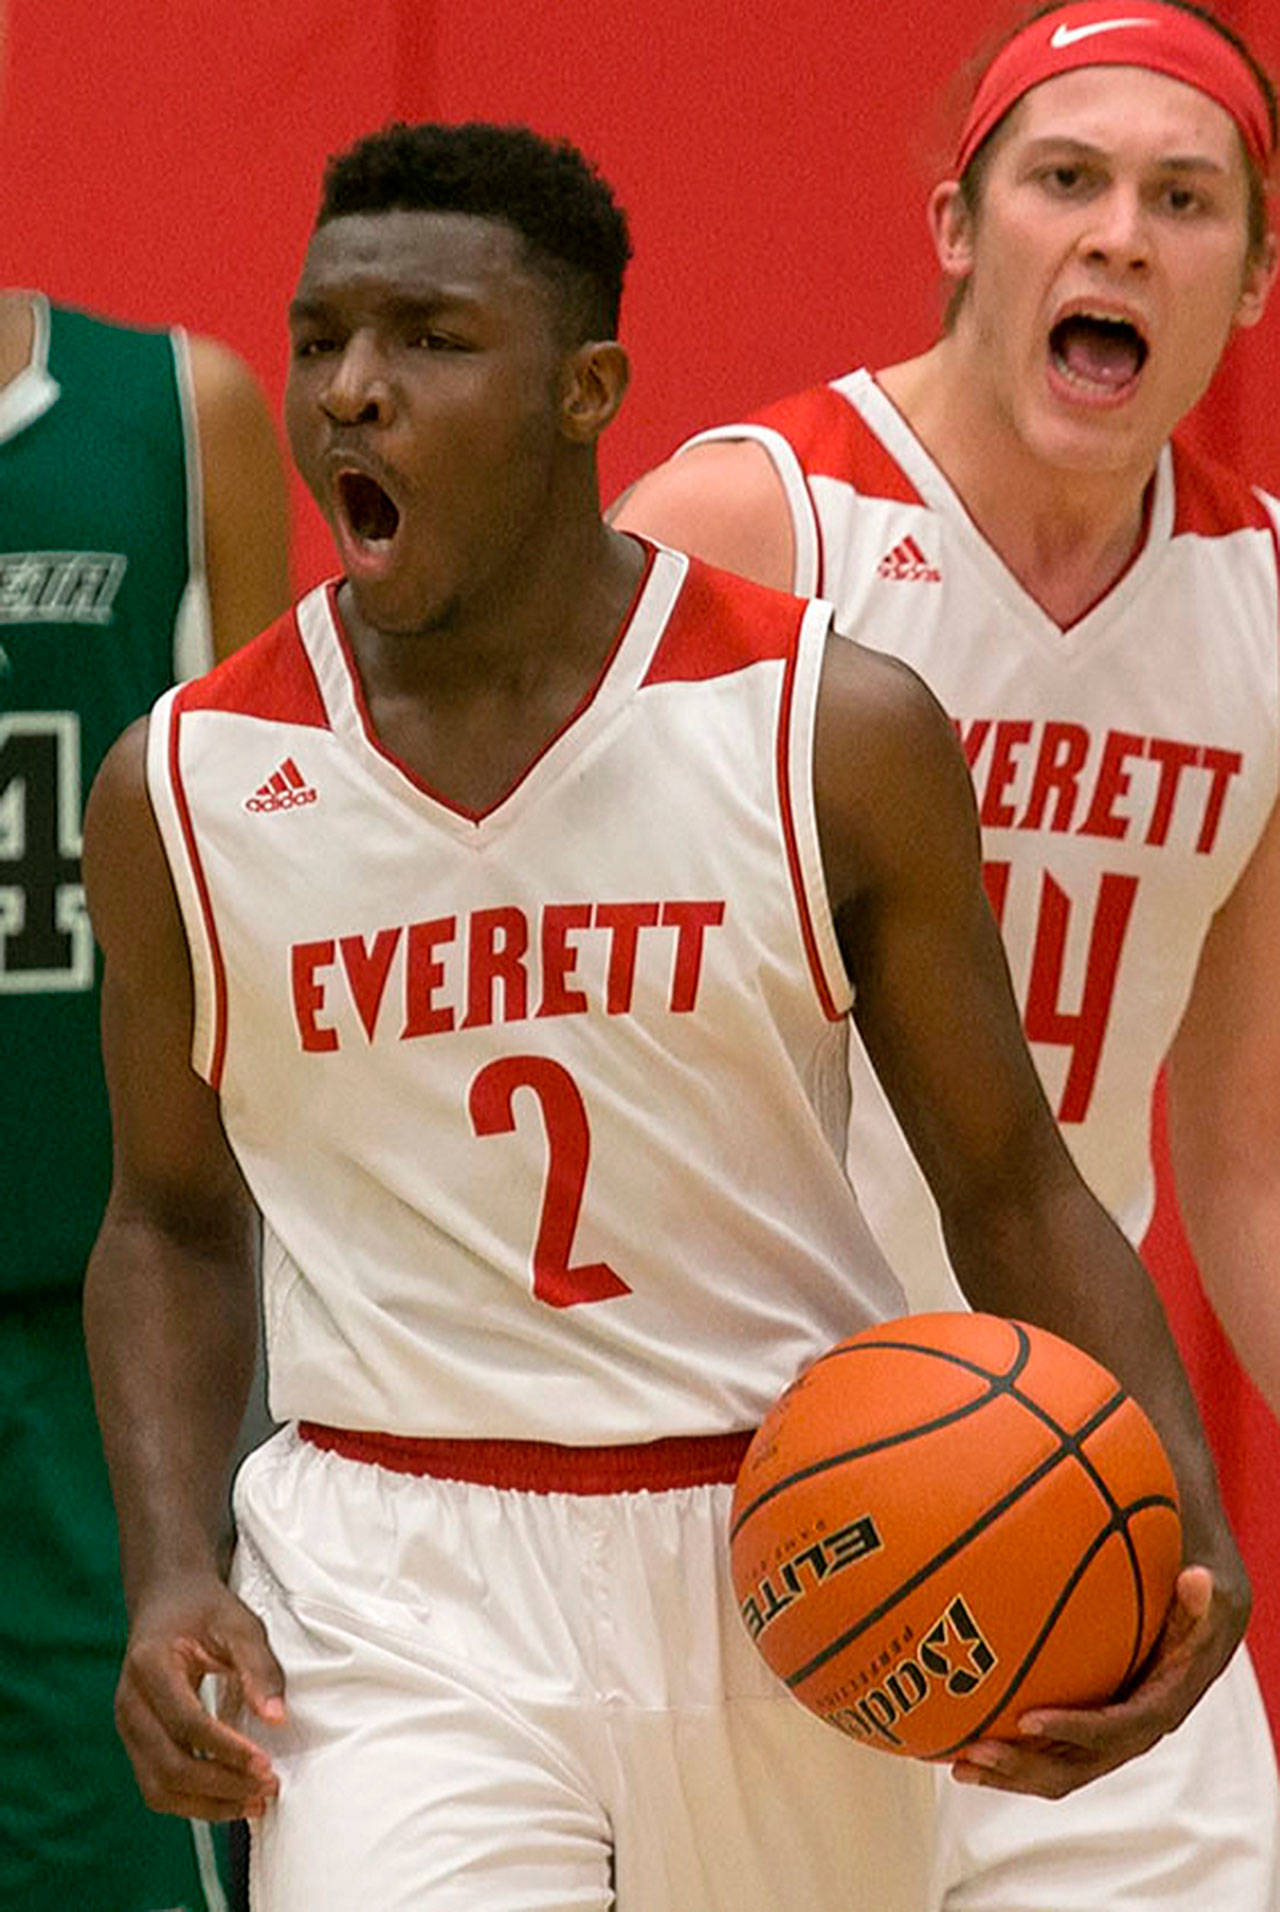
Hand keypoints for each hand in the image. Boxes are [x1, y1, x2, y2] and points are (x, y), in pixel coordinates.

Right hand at [115, 1570, 285, 1821]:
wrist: (168, 1601)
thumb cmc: (205, 1610)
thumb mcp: (239, 1624)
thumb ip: (259, 1667)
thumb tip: (275, 1718)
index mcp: (149, 1665)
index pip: (186, 1723)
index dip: (226, 1749)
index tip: (265, 1764)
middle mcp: (130, 1702)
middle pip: (168, 1765)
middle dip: (220, 1785)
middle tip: (266, 1788)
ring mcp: (128, 1727)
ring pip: (158, 1787)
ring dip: (206, 1804)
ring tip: (253, 1803)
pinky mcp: (137, 1743)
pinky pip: (158, 1786)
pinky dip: (193, 1801)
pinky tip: (230, 1799)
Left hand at [948, 1563, 1247, 1798]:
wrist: (1197, 1634)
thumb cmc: (1192, 1609)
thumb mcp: (1203, 1601)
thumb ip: (1197, 1598)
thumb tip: (1197, 1578)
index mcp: (1159, 1708)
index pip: (1115, 1730)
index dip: (1073, 1730)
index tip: (1027, 1720)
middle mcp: (1131, 1735)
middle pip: (1076, 1767)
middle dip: (1024, 1766)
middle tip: (974, 1753)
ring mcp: (1106, 1741)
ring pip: (1056, 1771)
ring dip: (1008, 1773)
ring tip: (957, 1765)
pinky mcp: (1087, 1735)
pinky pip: (1048, 1755)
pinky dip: (1009, 1756)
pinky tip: (960, 1744)